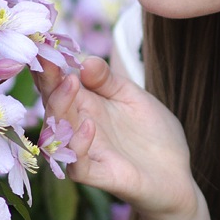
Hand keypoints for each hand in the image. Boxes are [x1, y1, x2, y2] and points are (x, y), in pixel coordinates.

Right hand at [36, 58, 198, 219]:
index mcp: (86, 105)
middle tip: (48, 61)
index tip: (42, 43)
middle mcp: (79, 128)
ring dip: (60, 108)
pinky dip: (79, 146)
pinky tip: (89, 125)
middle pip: (53, 105)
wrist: (177, 174)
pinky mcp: (99, 176)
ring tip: (70, 83)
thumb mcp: (134, 97)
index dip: (48, 66)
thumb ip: (109, 81)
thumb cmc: (154, 134)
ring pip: (57, 134)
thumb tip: (85, 60)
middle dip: (48, 82)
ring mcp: (87, 153)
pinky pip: (77, 165)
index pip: (58, 84)